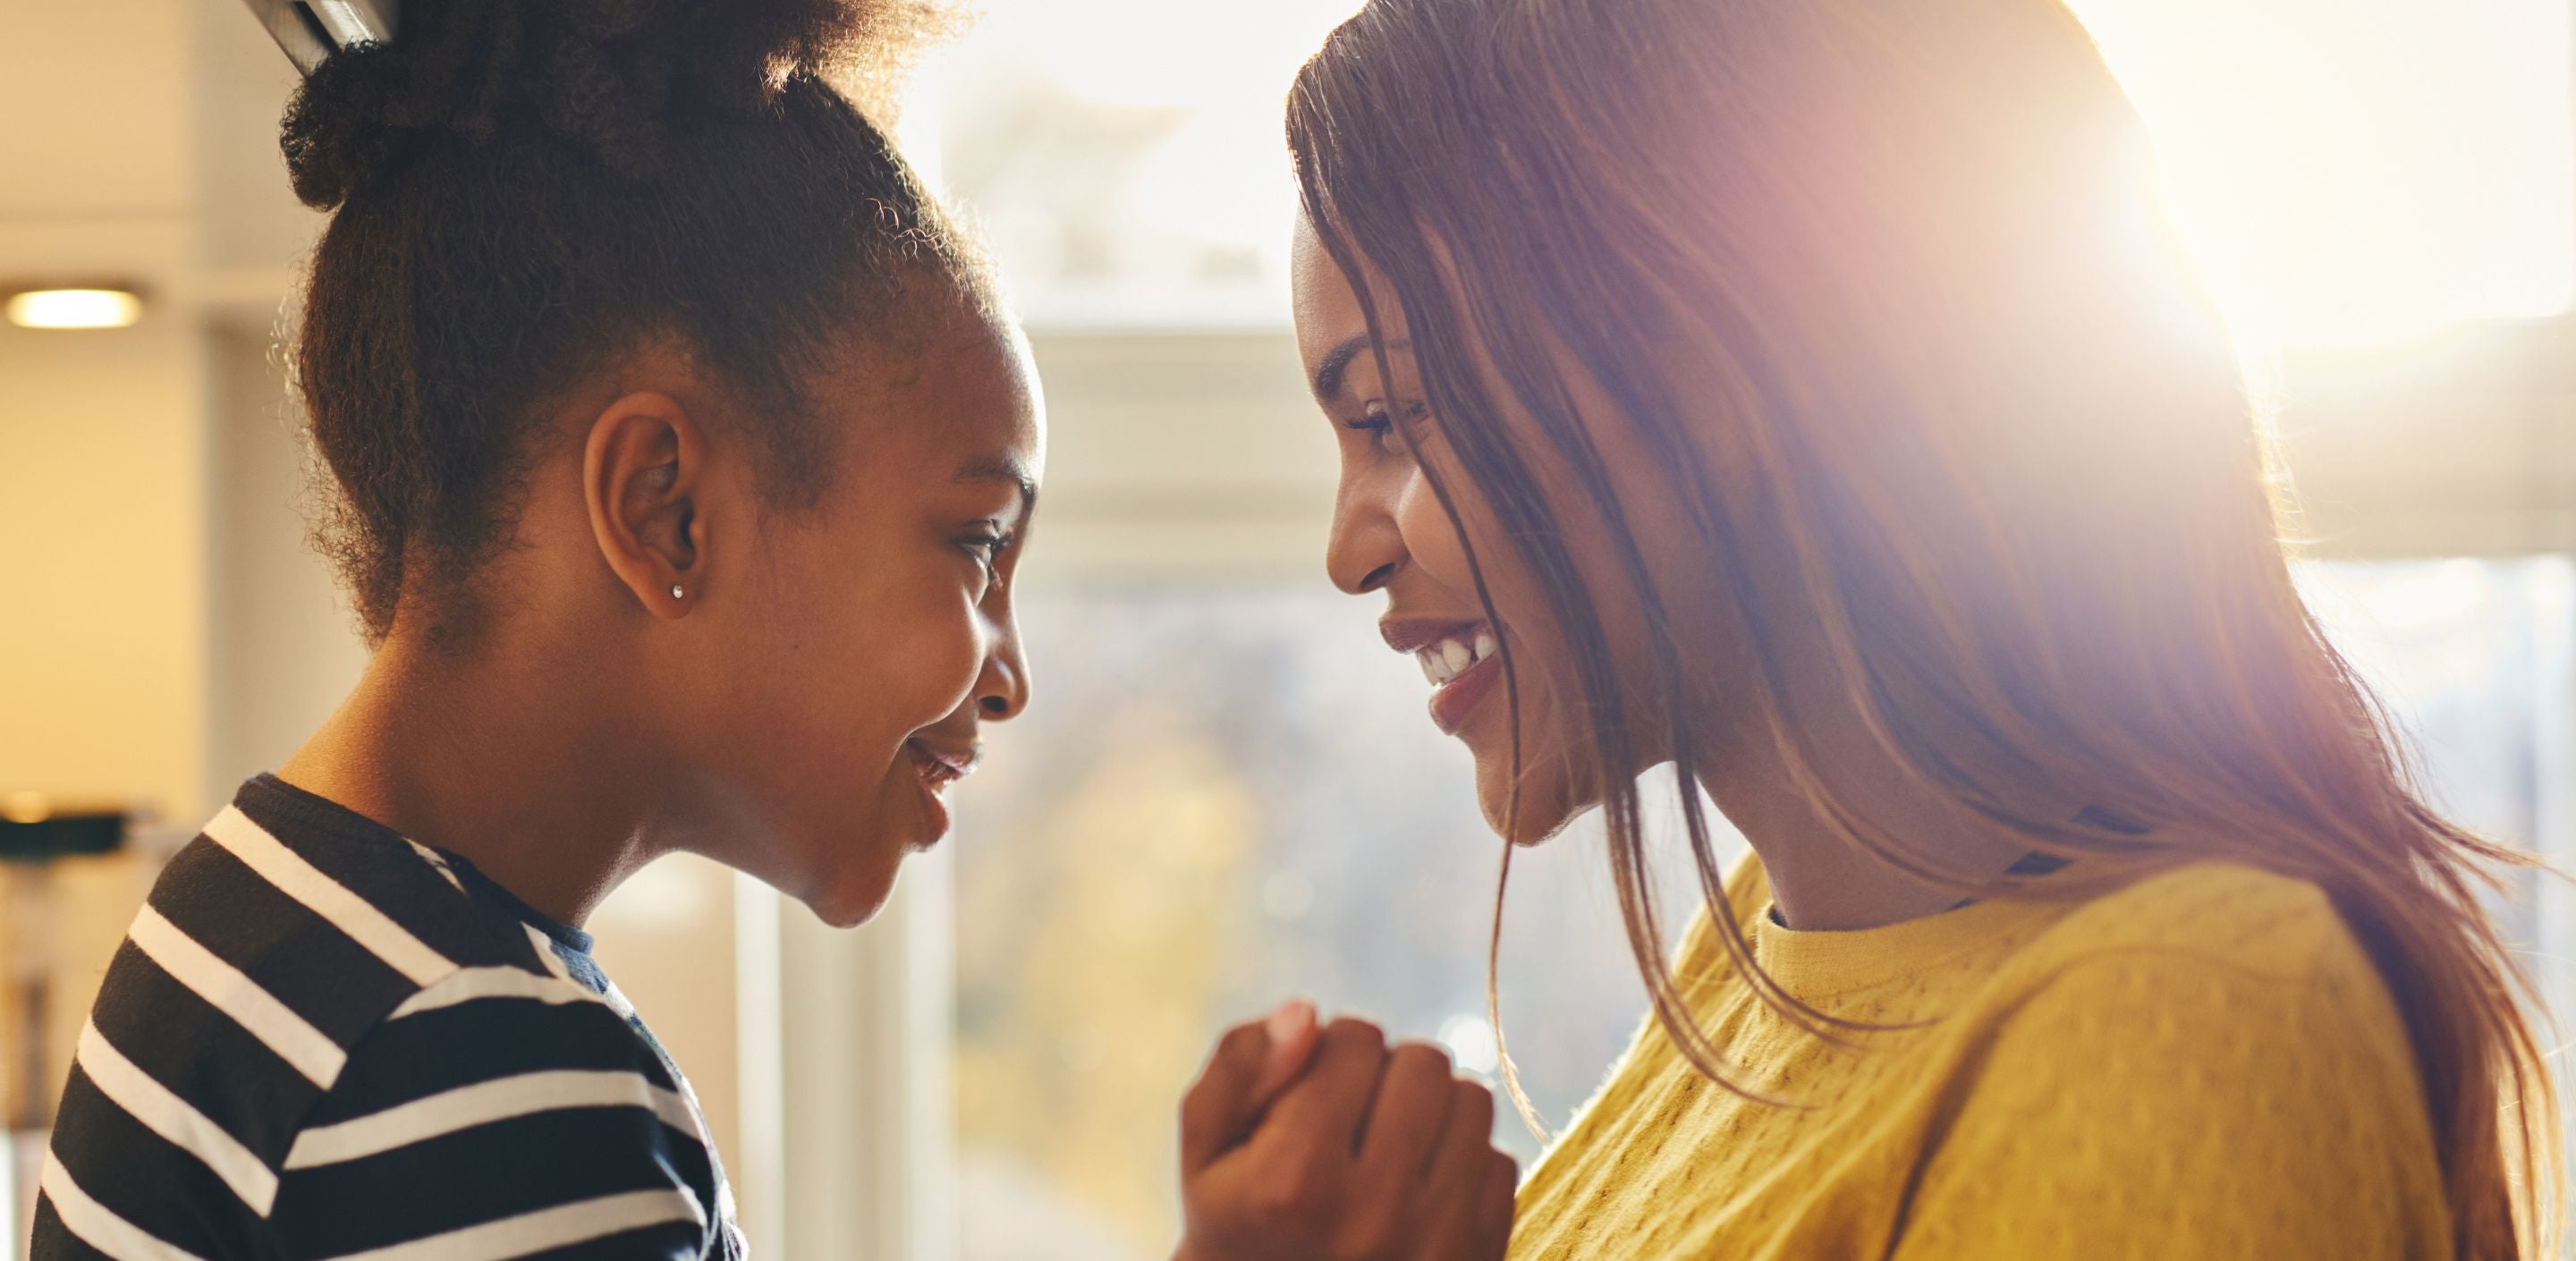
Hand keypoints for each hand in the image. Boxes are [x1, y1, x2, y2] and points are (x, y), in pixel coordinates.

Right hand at [1175, 1003, 1518, 1260]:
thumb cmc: (1235, 1223)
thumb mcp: (1204, 1150)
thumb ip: (1238, 1067)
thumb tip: (1308, 1013)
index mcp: (1294, 1181)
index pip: (1354, 1040)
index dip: (1330, 1047)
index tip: (1311, 1085)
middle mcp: (1373, 1216)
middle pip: (1423, 1062)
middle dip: (1385, 1071)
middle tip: (1351, 1111)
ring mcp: (1434, 1246)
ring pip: (1471, 1103)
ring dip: (1431, 1109)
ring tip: (1386, 1143)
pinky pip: (1499, 1163)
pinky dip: (1460, 1164)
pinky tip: (1415, 1190)